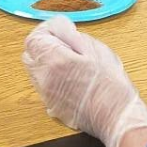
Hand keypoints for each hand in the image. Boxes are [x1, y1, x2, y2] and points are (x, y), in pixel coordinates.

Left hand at [22, 16, 146, 146]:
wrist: (116, 117)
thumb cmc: (110, 84)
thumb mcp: (95, 49)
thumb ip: (71, 36)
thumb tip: (59, 30)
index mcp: (54, 61)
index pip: (33, 40)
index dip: (45, 31)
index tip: (59, 30)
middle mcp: (44, 79)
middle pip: (29, 55)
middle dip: (43, 46)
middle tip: (63, 44)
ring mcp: (46, 96)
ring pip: (35, 72)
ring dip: (46, 62)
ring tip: (69, 62)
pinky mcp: (51, 107)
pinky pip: (43, 87)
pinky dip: (51, 78)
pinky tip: (71, 78)